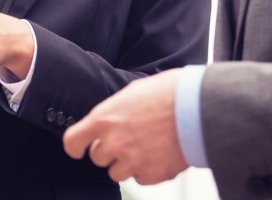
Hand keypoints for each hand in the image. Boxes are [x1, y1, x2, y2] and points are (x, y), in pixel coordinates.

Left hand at [63, 69, 188, 184]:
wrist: (198, 106)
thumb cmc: (169, 93)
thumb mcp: (132, 93)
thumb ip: (115, 111)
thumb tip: (110, 120)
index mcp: (105, 118)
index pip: (73, 140)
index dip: (75, 147)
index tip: (78, 149)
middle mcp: (114, 142)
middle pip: (98, 158)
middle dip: (109, 150)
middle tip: (128, 138)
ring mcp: (132, 160)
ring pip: (117, 173)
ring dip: (127, 162)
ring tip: (145, 145)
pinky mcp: (152, 174)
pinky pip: (141, 179)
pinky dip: (147, 170)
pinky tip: (159, 153)